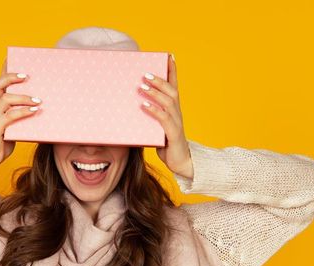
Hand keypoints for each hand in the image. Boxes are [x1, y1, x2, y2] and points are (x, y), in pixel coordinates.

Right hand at [0, 58, 42, 175]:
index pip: (0, 82)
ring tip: (38, 100)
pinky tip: (34, 111)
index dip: (4, 68)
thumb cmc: (4, 140)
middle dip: (11, 77)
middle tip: (27, 75)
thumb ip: (24, 113)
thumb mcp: (16, 124)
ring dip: (22, 97)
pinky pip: (9, 117)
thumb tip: (44, 105)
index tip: (12, 56)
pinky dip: (22, 112)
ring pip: (5, 99)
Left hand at [140, 54, 193, 178]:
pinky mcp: (173, 134)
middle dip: (159, 81)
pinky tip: (144, 105)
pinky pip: (164, 119)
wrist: (181, 162)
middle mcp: (177, 113)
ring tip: (142, 86)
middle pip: (171, 91)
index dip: (173, 71)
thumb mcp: (156, 126)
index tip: (170, 56)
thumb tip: (132, 103)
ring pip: (168, 103)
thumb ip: (148, 115)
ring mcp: (177, 123)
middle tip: (146, 73)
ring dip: (155, 93)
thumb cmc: (166, 142)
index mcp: (174, 109)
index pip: (175, 86)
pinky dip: (154, 111)